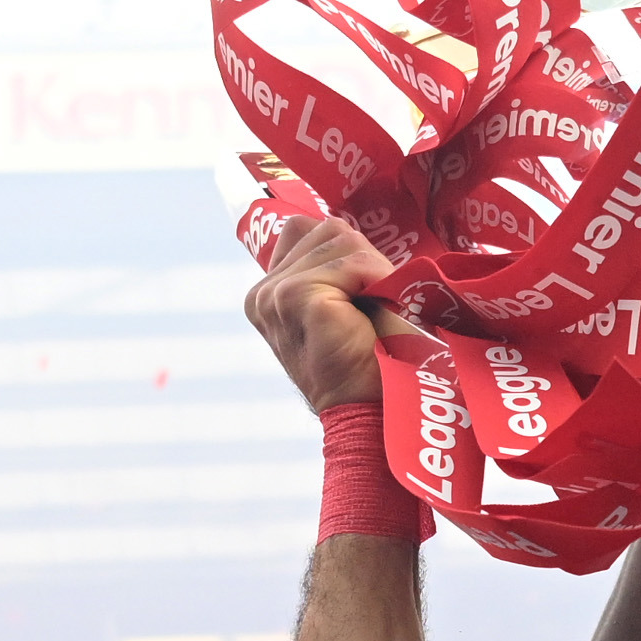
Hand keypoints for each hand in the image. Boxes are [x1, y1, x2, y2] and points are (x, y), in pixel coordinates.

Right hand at [242, 216, 399, 414]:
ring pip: (342, 239)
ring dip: (374, 271)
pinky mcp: (298, 298)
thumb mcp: (342, 307)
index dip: (345, 251)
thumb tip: (343, 229)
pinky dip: (378, 279)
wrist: (372, 412)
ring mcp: (275, 294)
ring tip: (375, 313)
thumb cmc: (368, 362)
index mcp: (266, 294)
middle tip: (375, 306)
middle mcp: (262, 293)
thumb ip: (330, 268)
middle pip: (326, 229)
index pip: (303, 229)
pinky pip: (352, 261)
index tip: (362, 292)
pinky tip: (376, 314)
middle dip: (364, 260)